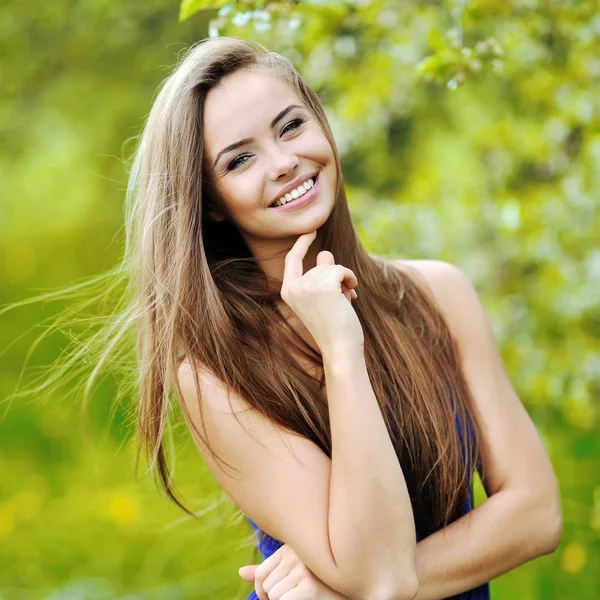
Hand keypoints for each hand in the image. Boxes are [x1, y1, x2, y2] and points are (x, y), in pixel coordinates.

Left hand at [239, 544, 324, 599]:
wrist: (340, 591)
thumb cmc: (312, 582)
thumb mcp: (288, 572)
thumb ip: (268, 572)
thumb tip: (240, 572)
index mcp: (288, 549)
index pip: (259, 572)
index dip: (260, 590)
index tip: (269, 598)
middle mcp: (294, 555)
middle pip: (266, 585)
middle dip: (272, 598)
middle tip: (289, 597)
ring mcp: (303, 569)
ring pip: (273, 595)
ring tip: (298, 596)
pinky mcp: (309, 586)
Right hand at [280, 230, 363, 355]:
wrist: (339, 348)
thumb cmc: (333, 326)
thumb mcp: (322, 298)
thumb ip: (321, 275)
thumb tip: (325, 253)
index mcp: (288, 291)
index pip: (292, 260)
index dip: (301, 244)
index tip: (311, 231)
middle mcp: (293, 287)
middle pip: (321, 263)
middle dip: (336, 277)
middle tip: (340, 300)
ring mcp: (307, 284)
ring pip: (333, 267)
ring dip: (345, 281)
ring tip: (344, 302)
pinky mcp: (324, 284)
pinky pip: (343, 270)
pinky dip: (351, 280)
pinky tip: (352, 296)